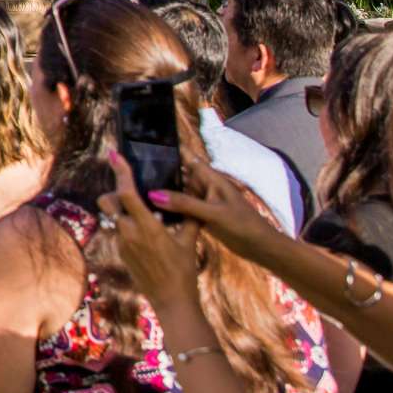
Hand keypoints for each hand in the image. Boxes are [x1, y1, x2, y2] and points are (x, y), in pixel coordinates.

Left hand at [99, 149, 207, 313]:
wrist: (171, 300)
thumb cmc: (184, 270)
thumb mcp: (189, 241)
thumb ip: (188, 217)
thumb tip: (191, 197)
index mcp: (146, 226)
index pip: (126, 192)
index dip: (120, 172)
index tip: (114, 155)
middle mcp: (128, 233)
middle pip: (107, 201)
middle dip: (114, 191)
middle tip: (131, 190)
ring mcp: (121, 244)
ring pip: (111, 216)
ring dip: (121, 209)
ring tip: (141, 211)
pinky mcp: (120, 253)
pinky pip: (118, 230)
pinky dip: (126, 224)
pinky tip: (143, 230)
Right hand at [117, 153, 281, 269]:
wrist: (261, 247)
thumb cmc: (243, 225)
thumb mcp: (213, 213)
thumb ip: (185, 203)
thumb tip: (153, 194)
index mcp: (211, 179)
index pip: (188, 157)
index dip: (171, 149)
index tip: (146, 144)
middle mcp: (205, 187)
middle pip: (179, 174)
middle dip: (160, 170)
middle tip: (131, 169)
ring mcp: (203, 202)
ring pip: (179, 192)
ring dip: (163, 190)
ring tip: (134, 187)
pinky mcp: (202, 216)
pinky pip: (182, 208)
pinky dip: (169, 208)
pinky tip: (151, 210)